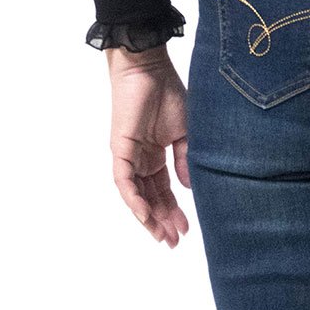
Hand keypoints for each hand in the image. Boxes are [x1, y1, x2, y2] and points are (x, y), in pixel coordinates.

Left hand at [106, 45, 190, 246]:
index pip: (164, 191)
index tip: (187, 230)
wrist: (149, 67)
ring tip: (162, 236)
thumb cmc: (167, 92)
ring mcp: (128, 156)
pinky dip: (134, 200)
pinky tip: (145, 216)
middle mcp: (140, 159)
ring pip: (136, 195)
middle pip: (150, 198)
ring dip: (148, 217)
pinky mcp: (120, 149)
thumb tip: (190, 189)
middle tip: (174, 242)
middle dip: (162, 221)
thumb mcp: (186, 134)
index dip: (174, 211)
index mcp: (156, 155)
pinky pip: (124, 181)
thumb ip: (185, 161)